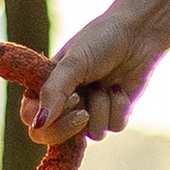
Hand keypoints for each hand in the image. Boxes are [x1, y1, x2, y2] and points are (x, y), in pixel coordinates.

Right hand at [27, 2, 168, 145]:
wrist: (137, 33)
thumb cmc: (99, 40)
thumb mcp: (73, 64)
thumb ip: (53, 93)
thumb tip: (37, 125)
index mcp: (46, 87)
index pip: (32, 120)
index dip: (49, 121)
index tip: (70, 100)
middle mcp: (65, 102)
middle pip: (56, 136)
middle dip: (72, 125)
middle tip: (84, 110)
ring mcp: (90, 109)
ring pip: (91, 134)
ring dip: (101, 108)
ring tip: (106, 84)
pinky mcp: (114, 113)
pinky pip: (113, 127)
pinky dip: (119, 108)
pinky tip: (120, 88)